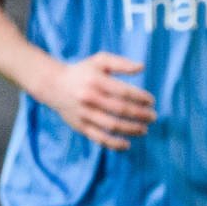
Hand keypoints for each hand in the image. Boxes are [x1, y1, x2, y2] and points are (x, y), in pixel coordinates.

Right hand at [41, 53, 155, 150]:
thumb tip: (142, 67)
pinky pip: (99, 138)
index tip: (151, 102)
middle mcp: (89, 97)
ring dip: (131, 130)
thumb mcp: (100, 61)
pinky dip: (114, 144)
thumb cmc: (83, 72)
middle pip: (120, 109)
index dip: (141, 98)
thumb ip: (121, 63)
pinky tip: (127, 144)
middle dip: (140, 115)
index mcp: (96, 81)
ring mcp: (84, 114)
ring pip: (111, 125)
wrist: (53, 85)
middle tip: (153, 117)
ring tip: (144, 130)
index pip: (124, 91)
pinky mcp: (80, 126)